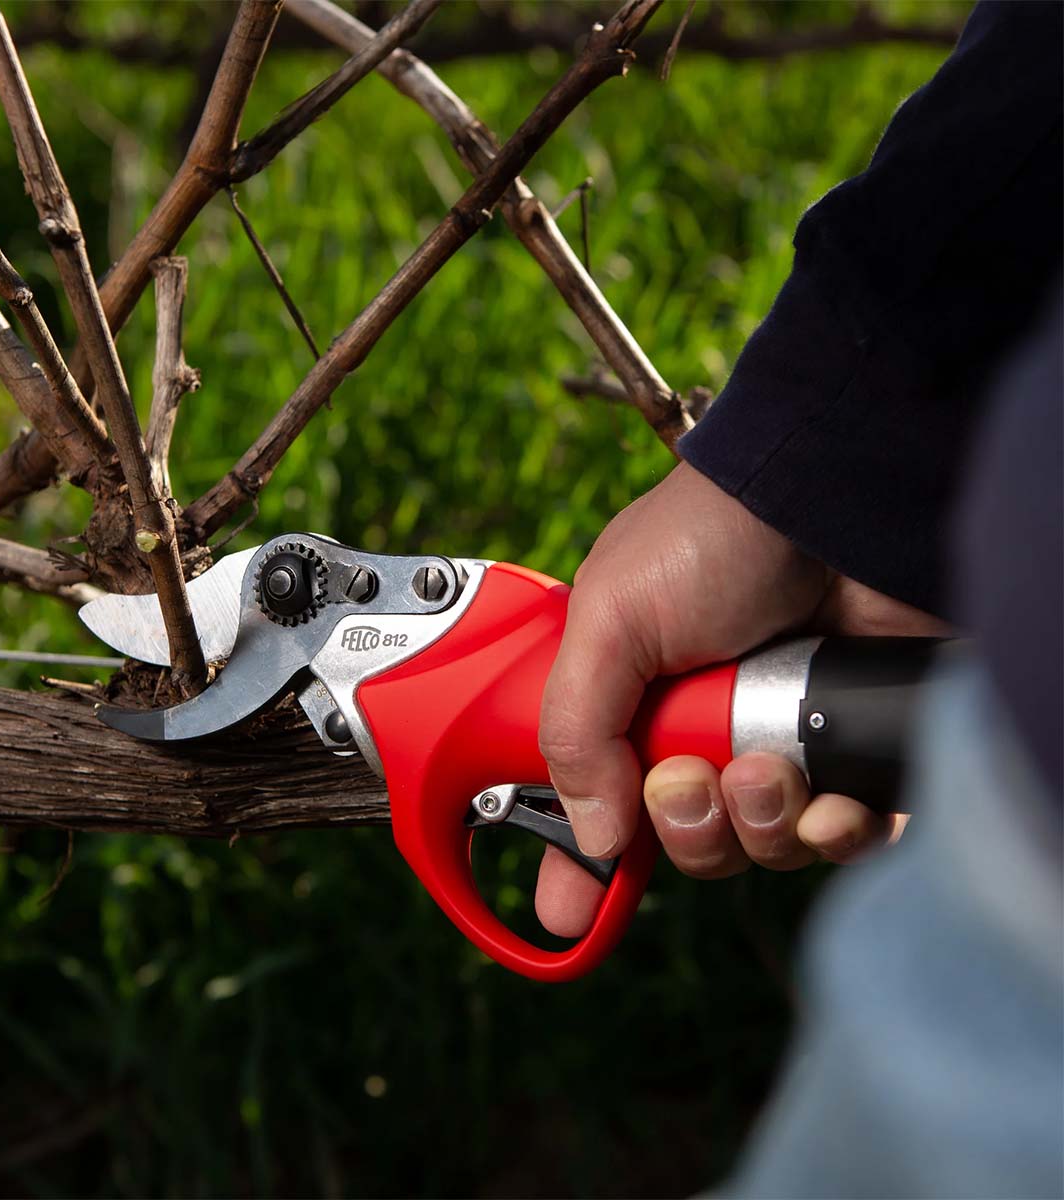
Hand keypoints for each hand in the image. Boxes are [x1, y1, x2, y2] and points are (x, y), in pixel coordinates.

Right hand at [536, 462, 950, 937]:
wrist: (834, 504)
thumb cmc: (711, 540)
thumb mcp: (608, 619)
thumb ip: (574, 728)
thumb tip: (590, 838)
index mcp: (633, 705)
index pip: (596, 802)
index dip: (583, 865)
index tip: (569, 916)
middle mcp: (705, 732)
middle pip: (686, 842)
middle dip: (686, 828)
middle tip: (687, 778)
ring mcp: (783, 745)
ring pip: (764, 848)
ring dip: (761, 823)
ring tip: (770, 766)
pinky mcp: (855, 754)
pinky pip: (847, 839)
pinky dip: (840, 833)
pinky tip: (832, 797)